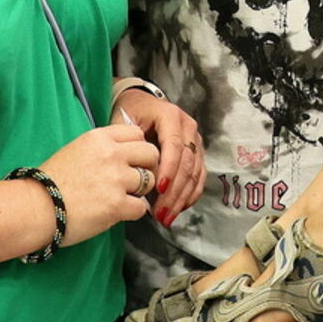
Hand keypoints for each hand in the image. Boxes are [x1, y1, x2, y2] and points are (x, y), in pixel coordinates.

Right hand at [36, 123, 157, 245]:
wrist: (34, 208)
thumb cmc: (50, 183)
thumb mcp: (76, 150)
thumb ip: (102, 148)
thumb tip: (123, 154)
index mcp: (99, 138)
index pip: (137, 133)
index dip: (138, 148)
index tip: (133, 160)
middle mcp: (111, 154)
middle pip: (151, 154)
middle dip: (147, 167)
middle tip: (136, 180)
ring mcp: (115, 179)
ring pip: (149, 181)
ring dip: (140, 192)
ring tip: (123, 198)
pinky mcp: (116, 205)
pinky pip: (141, 207)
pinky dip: (133, 212)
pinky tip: (118, 213)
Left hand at [113, 86, 205, 225]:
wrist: (138, 104)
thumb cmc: (128, 114)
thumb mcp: (123, 122)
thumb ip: (130, 145)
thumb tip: (136, 174)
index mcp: (170, 116)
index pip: (174, 145)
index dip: (169, 169)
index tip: (159, 190)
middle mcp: (187, 126)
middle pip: (187, 162)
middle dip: (175, 191)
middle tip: (161, 213)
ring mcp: (195, 140)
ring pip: (195, 172)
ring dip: (182, 197)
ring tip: (167, 217)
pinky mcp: (197, 153)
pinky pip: (199, 176)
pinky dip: (190, 194)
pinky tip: (178, 208)